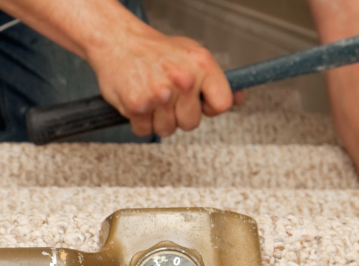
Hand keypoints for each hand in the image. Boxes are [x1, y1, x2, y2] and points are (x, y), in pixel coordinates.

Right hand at [83, 16, 241, 137]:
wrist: (118, 42)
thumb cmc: (154, 51)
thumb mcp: (192, 55)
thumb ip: (215, 80)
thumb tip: (239, 98)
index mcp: (201, 64)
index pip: (222, 104)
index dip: (209, 109)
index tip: (199, 104)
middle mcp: (183, 79)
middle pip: (191, 123)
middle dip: (178, 116)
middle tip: (167, 98)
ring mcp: (160, 94)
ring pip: (167, 130)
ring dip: (157, 120)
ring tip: (151, 99)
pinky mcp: (138, 106)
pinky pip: (144, 131)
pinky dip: (139, 122)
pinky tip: (138, 102)